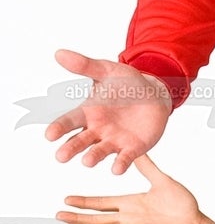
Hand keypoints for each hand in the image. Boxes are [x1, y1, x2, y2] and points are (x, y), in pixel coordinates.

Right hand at [45, 49, 171, 172]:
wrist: (155, 94)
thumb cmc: (127, 83)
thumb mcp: (108, 71)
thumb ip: (85, 66)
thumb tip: (59, 53)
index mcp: (87, 112)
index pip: (68, 121)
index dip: (58, 128)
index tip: (49, 135)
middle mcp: (96, 130)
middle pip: (79, 141)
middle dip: (70, 148)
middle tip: (60, 156)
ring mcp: (113, 140)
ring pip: (99, 151)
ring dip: (92, 157)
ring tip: (87, 162)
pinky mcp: (132, 148)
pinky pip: (125, 158)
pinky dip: (120, 164)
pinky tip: (116, 169)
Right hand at [57, 155, 214, 223]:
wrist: (196, 223)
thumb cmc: (182, 205)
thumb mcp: (162, 181)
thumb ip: (148, 168)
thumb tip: (138, 150)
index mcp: (131, 203)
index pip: (102, 203)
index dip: (85, 202)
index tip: (67, 199)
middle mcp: (129, 217)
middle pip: (97, 217)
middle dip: (77, 216)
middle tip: (58, 215)